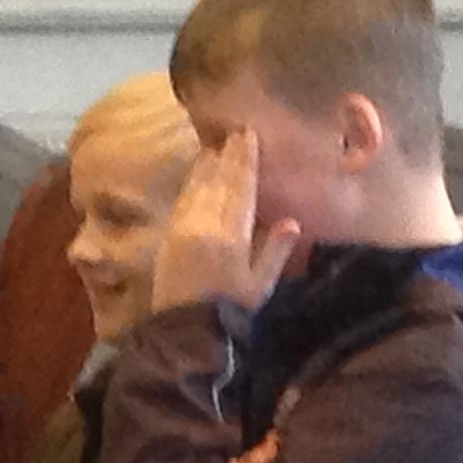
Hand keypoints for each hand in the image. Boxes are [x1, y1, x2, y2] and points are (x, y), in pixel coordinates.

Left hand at [153, 133, 302, 314]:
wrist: (185, 331)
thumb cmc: (229, 310)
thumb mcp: (259, 286)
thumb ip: (274, 251)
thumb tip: (292, 221)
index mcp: (230, 234)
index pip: (239, 186)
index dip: (244, 159)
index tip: (248, 134)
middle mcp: (204, 223)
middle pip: (217, 179)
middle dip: (227, 153)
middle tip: (235, 131)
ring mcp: (183, 227)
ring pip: (197, 185)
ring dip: (207, 162)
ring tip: (217, 144)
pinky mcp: (169, 235)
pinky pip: (184, 198)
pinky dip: (193, 181)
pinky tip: (198, 172)